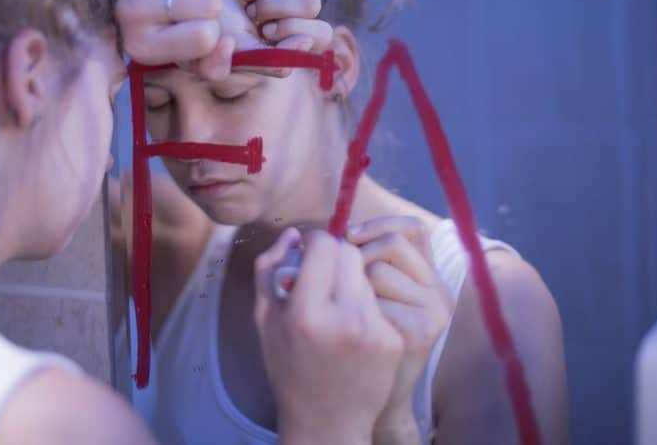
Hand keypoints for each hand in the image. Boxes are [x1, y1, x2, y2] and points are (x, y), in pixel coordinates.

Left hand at [110, 0, 224, 66]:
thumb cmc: (162, 25)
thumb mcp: (186, 56)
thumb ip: (214, 66)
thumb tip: (227, 42)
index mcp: (144, 47)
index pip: (205, 36)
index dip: (211, 30)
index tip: (196, 26)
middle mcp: (131, 13)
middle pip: (209, 1)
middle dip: (211, 1)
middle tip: (193, 1)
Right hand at [230, 0, 331, 53]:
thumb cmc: (197, 33)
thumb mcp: (224, 57)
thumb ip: (268, 62)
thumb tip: (304, 43)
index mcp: (284, 38)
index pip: (320, 33)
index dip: (300, 31)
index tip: (268, 31)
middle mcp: (287, 8)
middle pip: (312, 1)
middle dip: (279, 7)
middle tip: (250, 12)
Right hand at [254, 228, 404, 444]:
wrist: (325, 422)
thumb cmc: (288, 368)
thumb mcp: (264, 318)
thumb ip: (270, 269)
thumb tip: (293, 234)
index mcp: (306, 311)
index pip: (324, 244)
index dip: (315, 242)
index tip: (309, 252)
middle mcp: (343, 317)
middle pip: (350, 253)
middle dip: (335, 256)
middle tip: (324, 275)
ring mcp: (373, 329)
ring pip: (367, 274)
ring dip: (351, 279)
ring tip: (337, 305)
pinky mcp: (392, 340)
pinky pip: (380, 301)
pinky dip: (366, 305)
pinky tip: (354, 327)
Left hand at [346, 217, 453, 442]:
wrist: (377, 395)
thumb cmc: (365, 339)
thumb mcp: (372, 293)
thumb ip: (367, 260)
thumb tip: (338, 230)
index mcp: (428, 273)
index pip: (413, 228)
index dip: (377, 225)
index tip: (350, 235)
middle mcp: (438, 289)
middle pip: (392, 244)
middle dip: (358, 254)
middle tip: (344, 280)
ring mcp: (432, 310)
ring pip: (377, 272)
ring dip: (354, 287)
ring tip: (354, 312)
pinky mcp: (419, 332)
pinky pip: (372, 301)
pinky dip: (355, 313)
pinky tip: (359, 334)